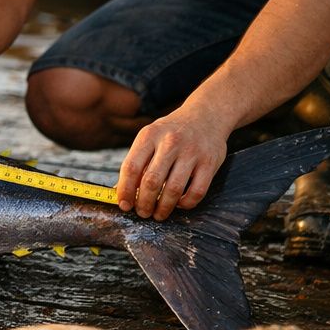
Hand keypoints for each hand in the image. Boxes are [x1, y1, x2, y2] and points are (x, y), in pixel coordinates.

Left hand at [115, 108, 233, 219]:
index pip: (131, 167)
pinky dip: (186, 204)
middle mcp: (170, 143)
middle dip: (144, 203)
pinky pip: (196, 191)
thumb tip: (120, 192)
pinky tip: (179, 204)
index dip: (125, 190)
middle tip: (142, 213)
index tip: (124, 205)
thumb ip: (136, 162)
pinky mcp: (210, 162)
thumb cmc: (171, 132)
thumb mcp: (149, 138)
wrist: (206, 115)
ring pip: (173, 189)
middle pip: (151, 181)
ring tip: (158, 214)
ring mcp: (191, 152)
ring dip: (163, 208)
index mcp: (149, 136)